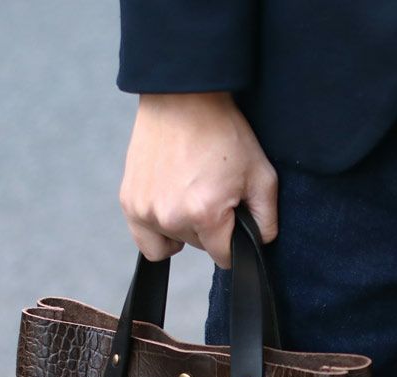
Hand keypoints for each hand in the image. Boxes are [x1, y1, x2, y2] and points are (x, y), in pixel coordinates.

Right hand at [119, 92, 278, 268]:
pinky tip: (170, 206)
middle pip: (200, 248)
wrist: (183, 97)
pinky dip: (159, 230)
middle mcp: (170, 217)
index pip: (225, 258)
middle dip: (210, 229)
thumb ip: (267, 221)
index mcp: (205, 214)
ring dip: (184, 228)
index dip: (234, 241)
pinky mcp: (129, 203)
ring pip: (174, 243)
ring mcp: (145, 211)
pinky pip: (146, 241)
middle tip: (212, 192)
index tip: (233, 218)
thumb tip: (260, 246)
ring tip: (190, 193)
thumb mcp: (261, 176)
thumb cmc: (223, 133)